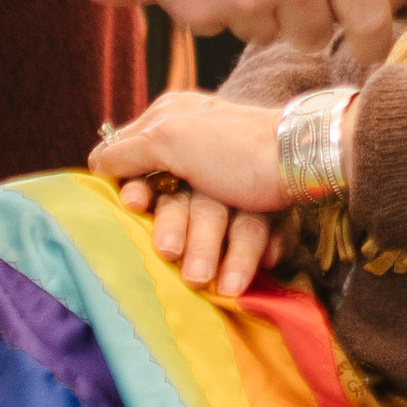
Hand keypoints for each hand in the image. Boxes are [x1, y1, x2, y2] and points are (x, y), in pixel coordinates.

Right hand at [16, 0, 399, 59]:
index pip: (371, 20)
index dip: (372, 36)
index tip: (370, 46)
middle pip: (313, 32)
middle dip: (311, 16)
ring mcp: (243, 1)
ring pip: (263, 30)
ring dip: (264, 10)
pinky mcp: (194, 8)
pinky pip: (216, 23)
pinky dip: (217, 2)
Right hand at [92, 92, 297, 292]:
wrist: (309, 155)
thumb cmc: (236, 145)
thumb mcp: (170, 138)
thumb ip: (129, 151)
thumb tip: (97, 165)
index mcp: (174, 122)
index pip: (137, 166)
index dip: (136, 193)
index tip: (138, 209)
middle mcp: (200, 147)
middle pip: (176, 201)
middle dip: (180, 233)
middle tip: (177, 260)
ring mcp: (233, 174)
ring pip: (214, 222)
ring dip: (217, 252)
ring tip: (224, 284)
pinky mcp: (264, 197)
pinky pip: (253, 230)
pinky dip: (258, 249)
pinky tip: (264, 263)